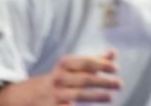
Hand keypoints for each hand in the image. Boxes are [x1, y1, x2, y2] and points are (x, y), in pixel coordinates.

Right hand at [0, 52, 120, 105]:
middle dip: (103, 82)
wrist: (30, 95)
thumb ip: (94, 61)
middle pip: (83, 79)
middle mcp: (58, 78)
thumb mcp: (74, 67)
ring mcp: (54, 94)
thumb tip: (114, 53)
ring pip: (77, 95)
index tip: (116, 68)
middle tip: (120, 84)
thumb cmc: (61, 78)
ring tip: (111, 97)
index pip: (85, 62)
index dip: (101, 65)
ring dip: (95, 96)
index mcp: (65, 64)